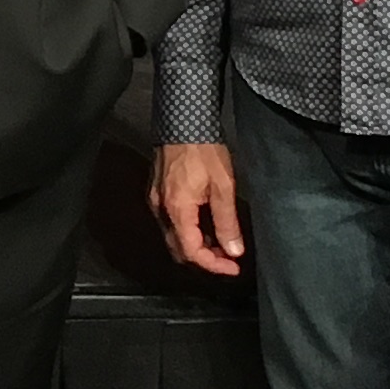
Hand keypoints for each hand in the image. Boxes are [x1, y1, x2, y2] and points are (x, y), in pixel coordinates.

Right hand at [150, 140, 244, 276]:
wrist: (183, 121)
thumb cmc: (202, 149)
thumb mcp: (223, 187)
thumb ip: (227, 222)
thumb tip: (233, 250)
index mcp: (177, 210)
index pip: (192, 253)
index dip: (213, 265)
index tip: (233, 267)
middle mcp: (161, 210)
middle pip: (179, 250)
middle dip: (205, 258)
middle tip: (229, 258)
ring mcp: (156, 201)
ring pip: (174, 237)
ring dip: (197, 245)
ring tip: (222, 241)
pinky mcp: (157, 193)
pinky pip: (170, 223)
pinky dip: (188, 231)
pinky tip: (206, 225)